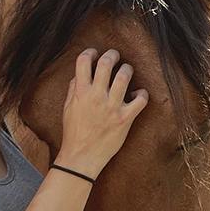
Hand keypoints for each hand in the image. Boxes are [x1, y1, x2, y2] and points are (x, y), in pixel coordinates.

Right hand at [58, 48, 148, 177]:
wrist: (81, 157)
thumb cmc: (73, 133)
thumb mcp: (67, 108)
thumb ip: (73, 89)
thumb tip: (80, 74)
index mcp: (80, 92)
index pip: (84, 61)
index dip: (90, 53)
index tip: (94, 55)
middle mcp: (96, 97)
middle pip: (106, 63)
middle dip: (112, 55)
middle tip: (114, 56)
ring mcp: (112, 107)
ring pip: (124, 76)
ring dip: (127, 69)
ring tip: (126, 71)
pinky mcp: (125, 119)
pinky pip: (141, 99)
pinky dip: (142, 93)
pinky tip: (138, 94)